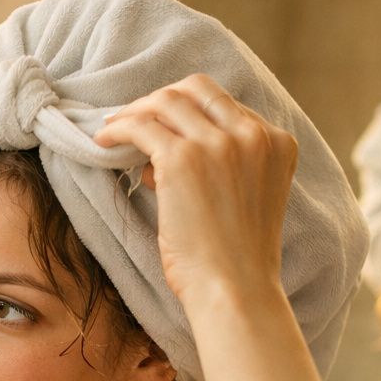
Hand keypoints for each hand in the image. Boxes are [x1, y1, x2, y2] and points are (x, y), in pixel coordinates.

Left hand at [91, 74, 297, 305]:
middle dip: (161, 99)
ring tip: (113, 129)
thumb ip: (219, 168)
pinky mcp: (183, 158)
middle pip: (196, 89)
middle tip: (134, 118)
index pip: (224, 104)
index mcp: (277, 142)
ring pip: (165, 102)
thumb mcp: (244, 199)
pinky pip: (141, 126)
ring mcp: (218, 143)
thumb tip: (158, 155)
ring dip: (134, 111)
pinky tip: (103, 141)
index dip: (188, 113)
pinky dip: (118, 128)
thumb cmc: (234, 260)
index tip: (163, 126)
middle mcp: (252, 134)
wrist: (234, 291)